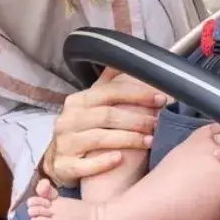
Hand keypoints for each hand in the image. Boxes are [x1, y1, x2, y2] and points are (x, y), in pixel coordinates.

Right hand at [45, 70, 170, 183]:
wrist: (59, 162)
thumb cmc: (82, 130)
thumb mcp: (91, 105)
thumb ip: (108, 83)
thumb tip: (127, 53)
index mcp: (78, 101)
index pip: (110, 92)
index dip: (137, 95)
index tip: (161, 99)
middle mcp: (69, 120)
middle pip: (107, 115)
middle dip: (137, 119)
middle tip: (158, 123)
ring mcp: (64, 143)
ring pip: (99, 139)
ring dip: (128, 139)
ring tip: (150, 141)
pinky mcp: (63, 166)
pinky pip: (84, 165)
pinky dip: (102, 162)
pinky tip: (120, 159)